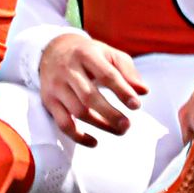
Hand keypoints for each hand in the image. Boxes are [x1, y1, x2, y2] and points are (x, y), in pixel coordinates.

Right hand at [38, 32, 147, 146]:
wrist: (53, 50)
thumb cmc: (88, 54)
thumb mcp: (109, 54)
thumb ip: (128, 71)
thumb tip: (144, 91)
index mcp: (86, 54)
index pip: (106, 74)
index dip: (122, 91)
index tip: (136, 105)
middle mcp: (68, 70)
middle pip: (89, 96)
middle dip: (110, 113)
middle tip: (127, 126)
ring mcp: (57, 86)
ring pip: (78, 111)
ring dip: (100, 125)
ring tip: (119, 130)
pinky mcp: (49, 101)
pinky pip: (63, 123)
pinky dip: (78, 137)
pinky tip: (95, 142)